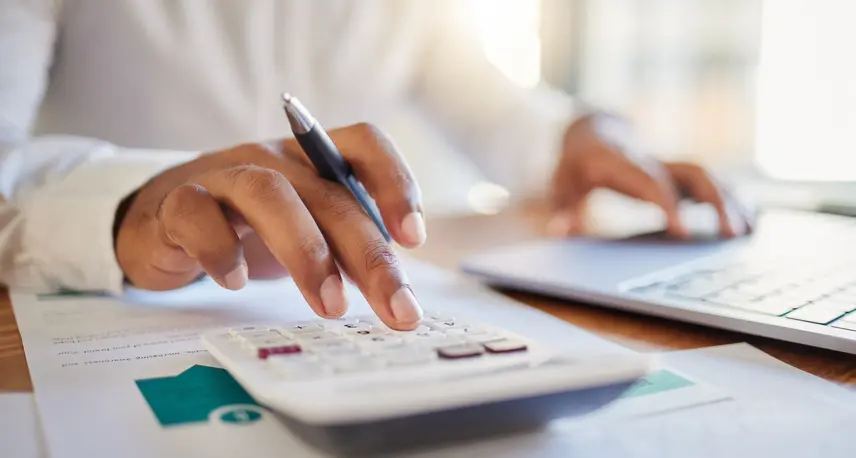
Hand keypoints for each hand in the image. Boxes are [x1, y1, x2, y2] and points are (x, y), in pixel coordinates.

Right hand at [115, 123, 425, 329]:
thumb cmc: (248, 227)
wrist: (161, 220)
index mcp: (313, 159)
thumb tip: (397, 291)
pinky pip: (197, 215)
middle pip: (329, 194)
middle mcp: (274, 158)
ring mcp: (224, 175)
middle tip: (396, 308)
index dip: (395, 181)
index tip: (413, 238)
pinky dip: (221, 250)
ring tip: (330, 306)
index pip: (364, 143)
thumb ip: (346, 247)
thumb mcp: (306, 229)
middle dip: (369, 255)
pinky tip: (236, 282)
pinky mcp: (177, 202)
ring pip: (269, 195)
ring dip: (306, 252)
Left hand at [548, 114, 753, 237]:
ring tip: (750, 233)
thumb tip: (559, 231)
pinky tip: (752, 222)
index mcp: (623, 162)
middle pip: (692, 173)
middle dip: (715, 201)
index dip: (668, 204)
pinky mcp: (678, 173)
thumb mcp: (561, 184)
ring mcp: (669, 164)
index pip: (651, 182)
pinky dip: (733, 199)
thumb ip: (563, 208)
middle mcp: (653, 160)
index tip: (683, 233)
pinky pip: (711, 182)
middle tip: (732, 235)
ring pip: (708, 176)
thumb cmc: (576, 164)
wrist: (592, 132)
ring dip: (731, 202)